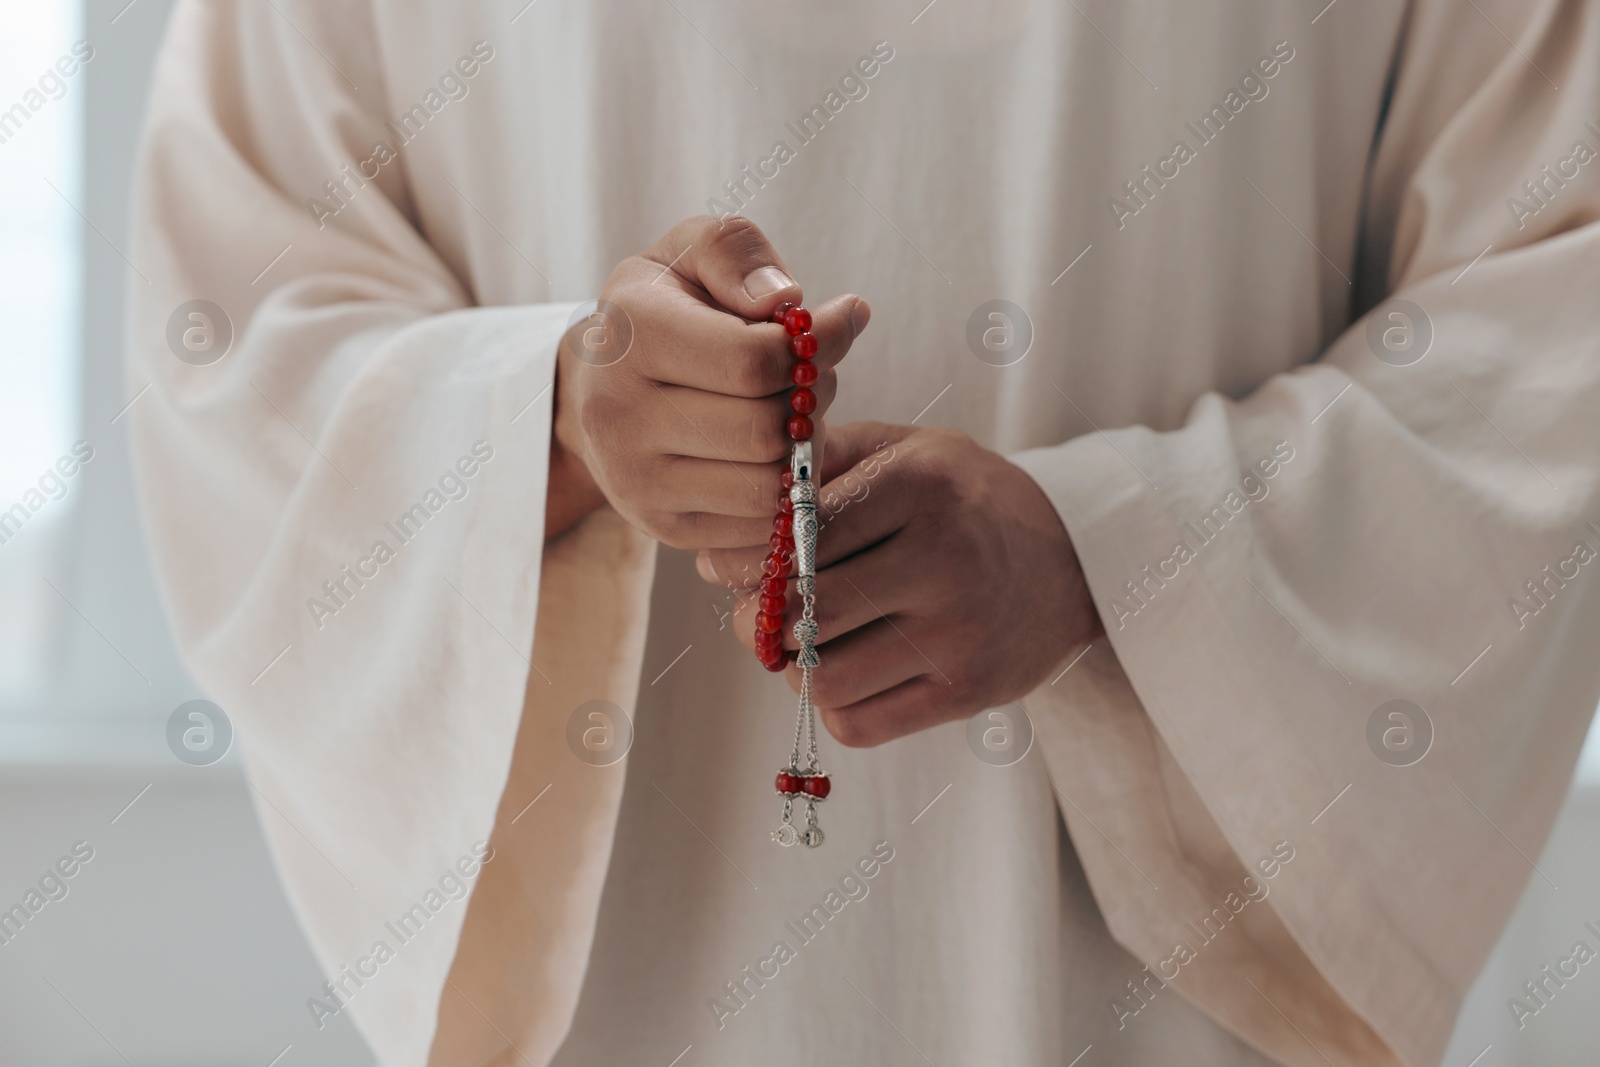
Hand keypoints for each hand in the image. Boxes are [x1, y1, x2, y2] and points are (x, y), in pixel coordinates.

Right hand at [547, 216, 868, 545]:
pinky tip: (774, 454)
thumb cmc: (661, 310)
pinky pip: (759, 527)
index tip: (838, 323)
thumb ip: (737, 252)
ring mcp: (636, 482)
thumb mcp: (689, 253)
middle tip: (815, 375)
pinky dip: (785, 493)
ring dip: (804, 451)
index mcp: (631, 337)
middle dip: (813, 400)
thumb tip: (785, 300)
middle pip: (766, 431)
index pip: (752, 361)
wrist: (594, 387)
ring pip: (768, 486)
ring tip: (794, 413)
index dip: (817, 346)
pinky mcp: (662, 527)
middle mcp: (620, 416)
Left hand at [697, 422, 1102, 746]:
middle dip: (761, 618)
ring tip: (809, 642)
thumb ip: (814, 474)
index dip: (748, 559)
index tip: (739, 564)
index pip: (797, 537)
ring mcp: (960, 634)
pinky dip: (835, 706)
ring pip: (821, 679)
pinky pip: (857, 725)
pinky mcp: (968, 693)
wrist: (1073, 557)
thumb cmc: (961, 500)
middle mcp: (945, 559)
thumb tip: (714, 553)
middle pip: (802, 613)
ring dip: (796, 667)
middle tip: (763, 610)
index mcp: (921, 485)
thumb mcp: (903, 452)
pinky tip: (851, 672)